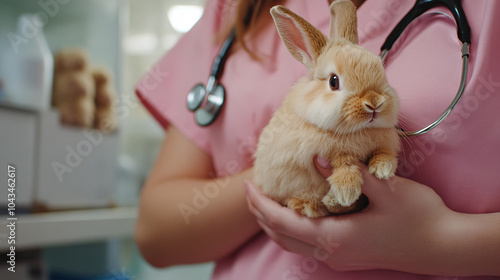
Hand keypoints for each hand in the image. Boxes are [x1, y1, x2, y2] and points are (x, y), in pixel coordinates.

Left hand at [245, 158, 457, 272]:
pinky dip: (291, 231)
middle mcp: (330, 252)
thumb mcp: (384, 190)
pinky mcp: (347, 258)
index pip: (282, 222)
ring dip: (274, 224)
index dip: (260, 205)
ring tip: (263, 203)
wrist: (443, 245)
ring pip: (292, 244)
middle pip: (281, 236)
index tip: (246, 186)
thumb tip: (314, 156)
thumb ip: (347, 174)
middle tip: (249, 192)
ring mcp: (339, 259)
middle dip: (260, 214)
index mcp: (334, 237)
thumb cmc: (417, 217)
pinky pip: (306, 246)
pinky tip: (294, 215)